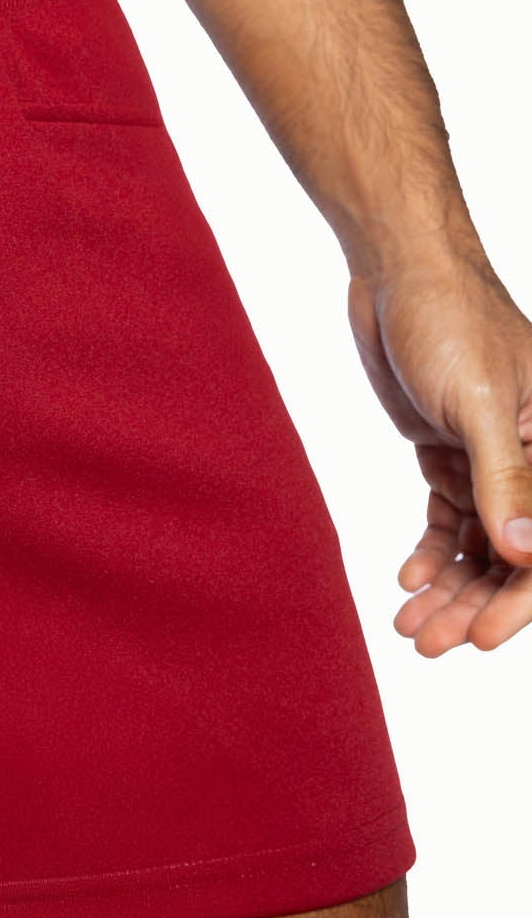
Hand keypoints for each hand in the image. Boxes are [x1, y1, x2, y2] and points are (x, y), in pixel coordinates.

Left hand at [347, 257, 531, 653]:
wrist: (399, 274)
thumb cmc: (452, 321)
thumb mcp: (480, 403)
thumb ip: (505, 478)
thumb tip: (524, 554)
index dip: (522, 599)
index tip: (482, 641)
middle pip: (514, 553)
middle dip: (476, 603)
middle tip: (427, 643)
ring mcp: (493, 458)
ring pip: (479, 543)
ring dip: (449, 588)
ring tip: (409, 625)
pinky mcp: (451, 451)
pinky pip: (448, 517)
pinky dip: (431, 551)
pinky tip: (407, 579)